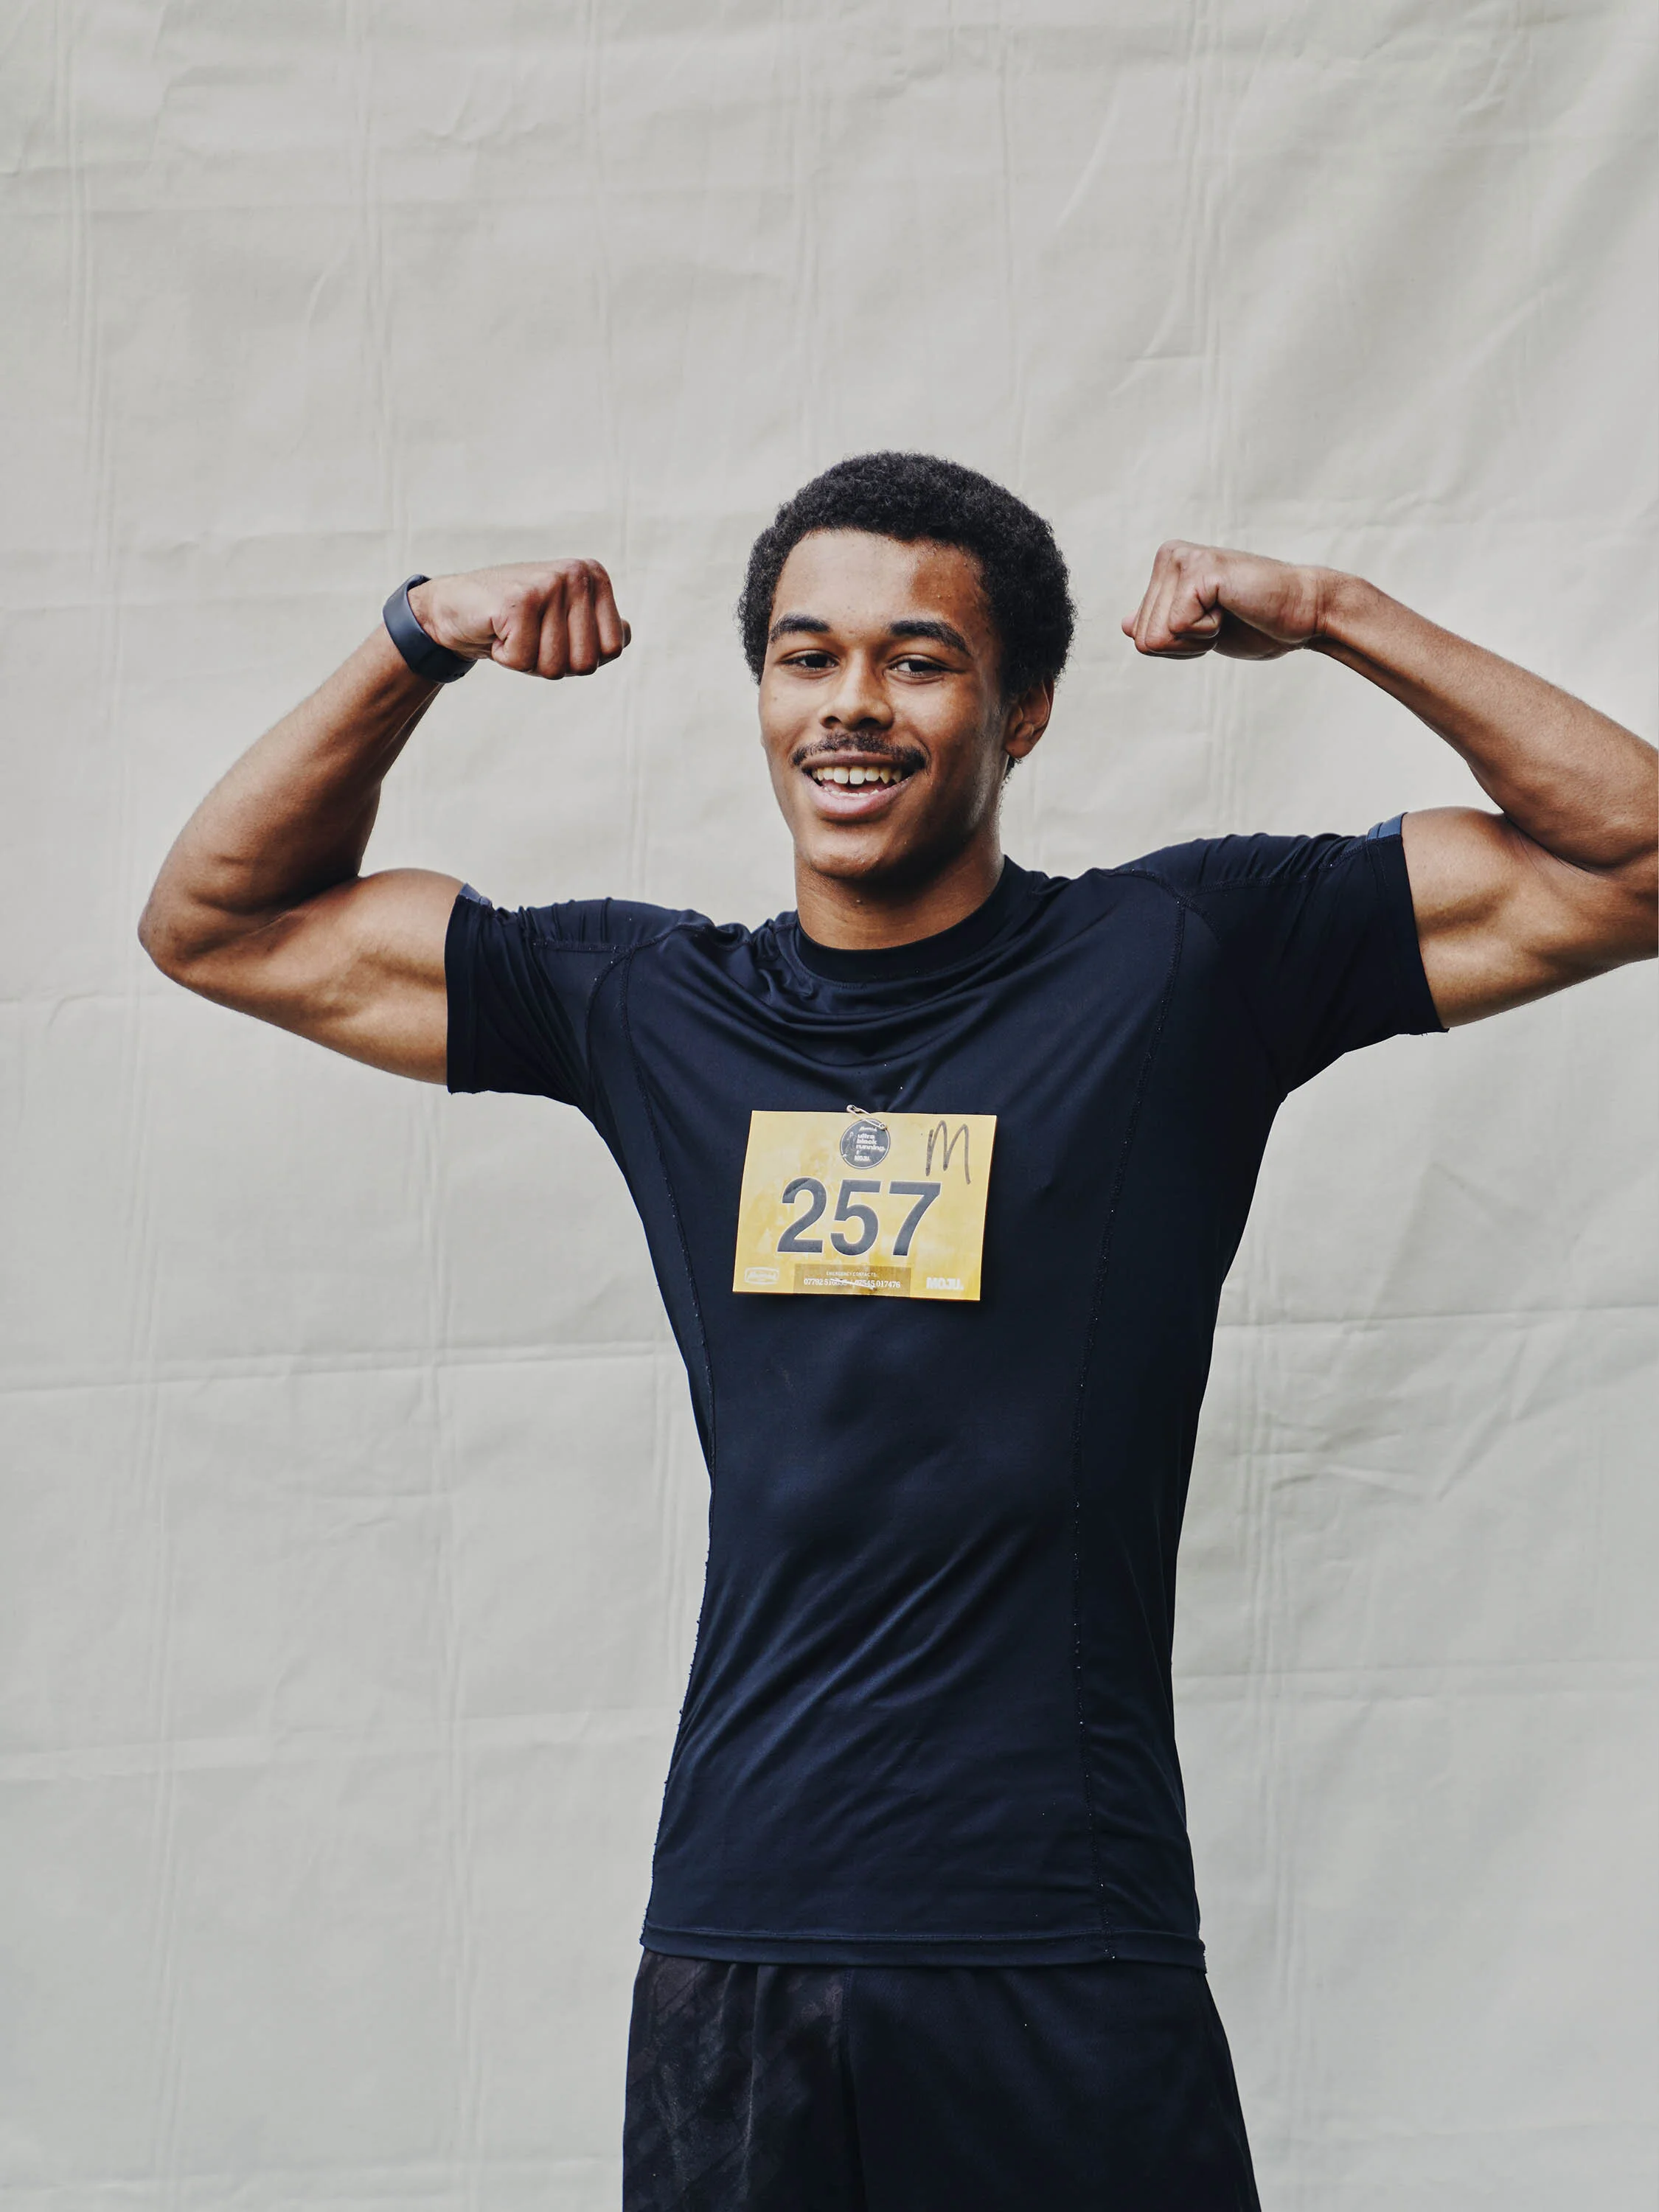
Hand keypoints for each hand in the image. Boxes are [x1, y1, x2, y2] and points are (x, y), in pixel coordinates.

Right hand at [408, 561, 630, 677]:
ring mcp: (549, 584)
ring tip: (513, 631)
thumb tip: (627, 633)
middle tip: (529, 636)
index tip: (552, 635)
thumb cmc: (515, 619)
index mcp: (594, 576)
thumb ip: (600, 628)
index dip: (578, 657)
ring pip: (555, 666)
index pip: (612, 649)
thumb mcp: (563, 621)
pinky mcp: (519, 600)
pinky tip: (497, 630)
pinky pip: (523, 660)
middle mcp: (577, 574)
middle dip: (553, 663)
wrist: (455, 607)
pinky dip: (505, 657)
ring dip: (528, 661)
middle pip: (585, 663)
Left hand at [1122, 542, 1328, 661]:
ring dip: (1196, 639)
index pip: (1140, 634)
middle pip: (1144, 638)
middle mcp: (1168, 555)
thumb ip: (1164, 623)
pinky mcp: (1199, 571)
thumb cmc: (1258, 622)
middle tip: (1223, 619)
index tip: (1214, 624)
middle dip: (1185, 645)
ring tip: (1228, 612)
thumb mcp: (1199, 630)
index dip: (1179, 647)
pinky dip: (1207, 633)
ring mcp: (1181, 559)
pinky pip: (1176, 628)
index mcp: (1165, 567)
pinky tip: (1232, 609)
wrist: (1304, 613)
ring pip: (1155, 636)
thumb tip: (1125, 625)